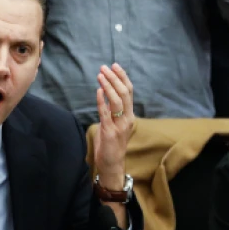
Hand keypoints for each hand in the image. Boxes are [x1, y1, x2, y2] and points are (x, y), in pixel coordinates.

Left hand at [93, 64, 134, 180]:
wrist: (111, 164)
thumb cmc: (110, 144)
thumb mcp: (113, 123)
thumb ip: (111, 110)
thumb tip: (104, 93)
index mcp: (129, 116)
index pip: (129, 92)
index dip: (122, 77)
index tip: (115, 65)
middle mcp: (127, 119)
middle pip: (125, 93)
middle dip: (115, 78)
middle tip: (105, 67)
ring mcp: (119, 126)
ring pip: (117, 102)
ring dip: (108, 87)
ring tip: (100, 75)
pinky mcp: (110, 132)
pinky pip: (106, 114)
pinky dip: (102, 101)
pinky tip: (98, 91)